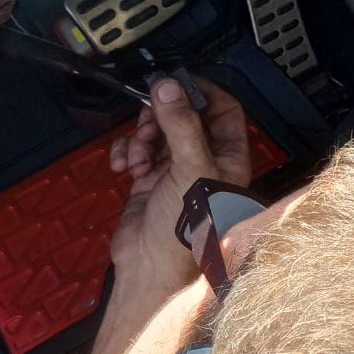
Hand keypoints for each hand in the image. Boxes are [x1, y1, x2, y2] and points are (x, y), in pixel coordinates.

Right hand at [109, 77, 251, 298]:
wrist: (152, 270)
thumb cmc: (187, 234)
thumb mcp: (191, 170)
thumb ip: (181, 125)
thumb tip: (170, 89)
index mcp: (228, 159)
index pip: (223, 110)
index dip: (200, 92)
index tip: (176, 83)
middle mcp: (204, 163)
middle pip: (184, 117)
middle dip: (162, 115)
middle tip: (150, 121)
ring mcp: (175, 172)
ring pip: (157, 133)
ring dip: (142, 136)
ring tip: (139, 154)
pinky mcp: (148, 182)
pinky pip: (137, 152)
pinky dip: (127, 153)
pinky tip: (125, 166)